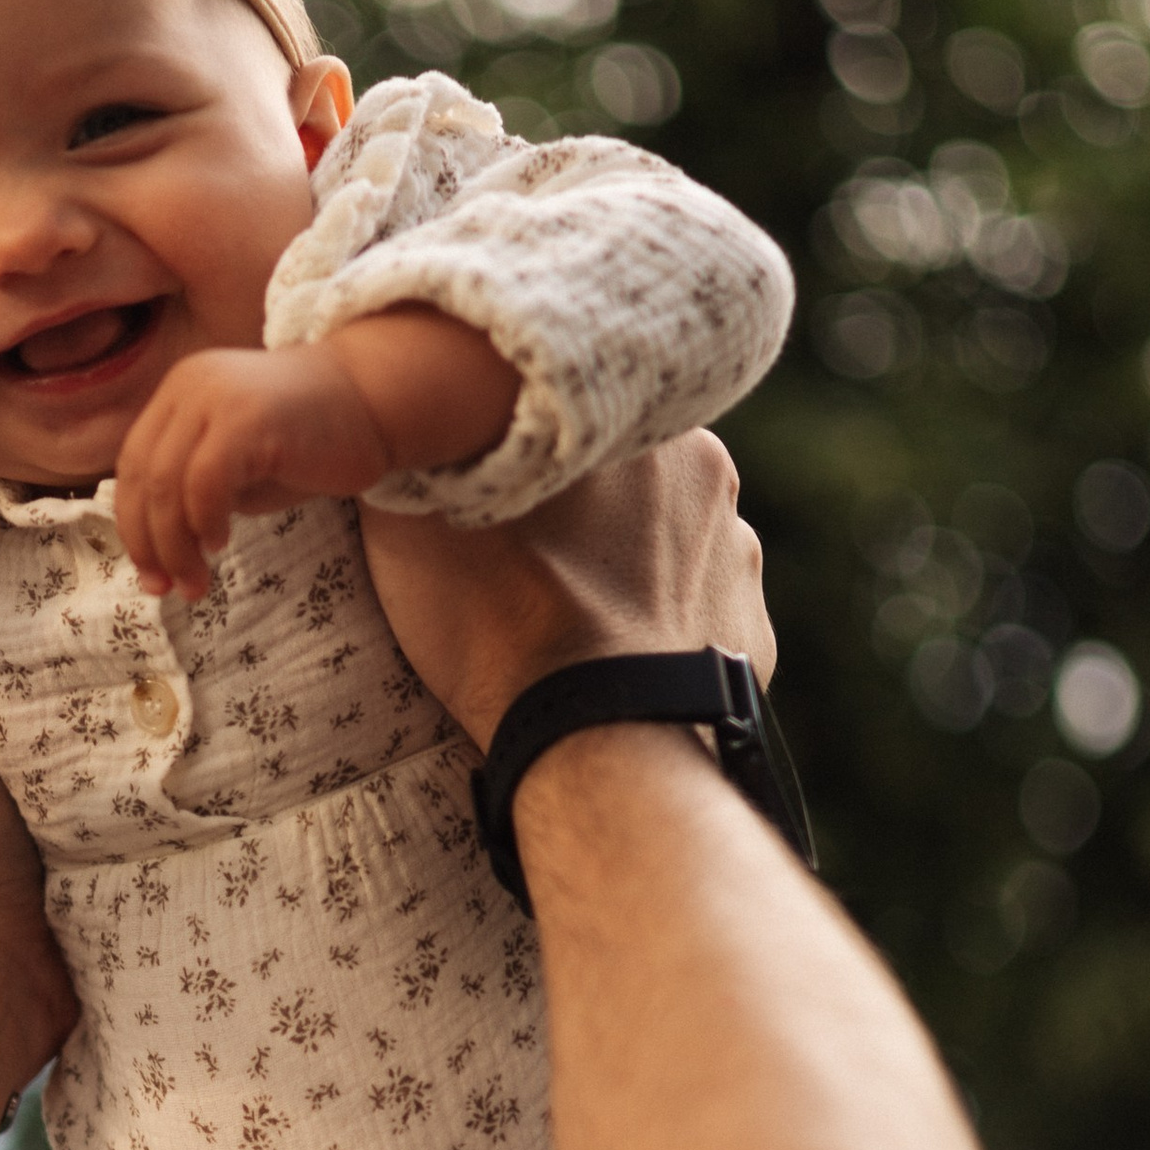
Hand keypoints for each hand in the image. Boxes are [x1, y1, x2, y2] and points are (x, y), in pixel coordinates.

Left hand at [113, 309, 521, 600]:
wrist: (375, 403)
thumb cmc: (309, 443)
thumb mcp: (235, 469)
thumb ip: (191, 496)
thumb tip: (155, 557)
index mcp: (178, 393)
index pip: (133, 466)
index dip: (133, 526)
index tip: (151, 575)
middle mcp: (190, 386)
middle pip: (142, 477)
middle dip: (150, 544)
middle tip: (168, 589)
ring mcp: (216, 396)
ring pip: (166, 484)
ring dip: (176, 546)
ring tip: (197, 582)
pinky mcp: (247, 417)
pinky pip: (204, 481)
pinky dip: (204, 521)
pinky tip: (222, 543)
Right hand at [360, 433, 772, 752]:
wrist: (598, 741)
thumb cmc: (501, 618)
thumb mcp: (414, 520)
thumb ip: (410, 457)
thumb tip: (397, 433)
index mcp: (631, 418)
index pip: (571, 409)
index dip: (524, 445)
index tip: (490, 485)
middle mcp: (705, 471)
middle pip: (622, 472)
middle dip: (580, 505)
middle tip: (520, 559)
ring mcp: (738, 557)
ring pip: (668, 543)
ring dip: (626, 567)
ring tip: (565, 620)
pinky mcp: (752, 636)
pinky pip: (700, 616)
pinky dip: (661, 631)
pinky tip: (613, 660)